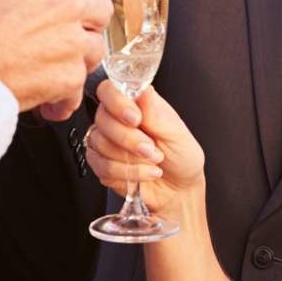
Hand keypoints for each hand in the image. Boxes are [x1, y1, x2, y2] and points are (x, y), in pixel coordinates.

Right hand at [0, 0, 112, 119]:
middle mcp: (66, 3)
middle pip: (103, 10)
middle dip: (88, 24)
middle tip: (64, 35)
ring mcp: (72, 41)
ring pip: (96, 49)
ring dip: (77, 60)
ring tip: (49, 68)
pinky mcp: (70, 76)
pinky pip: (79, 86)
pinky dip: (64, 97)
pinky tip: (44, 99)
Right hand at [84, 81, 204, 216]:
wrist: (180, 189)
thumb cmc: (182, 157)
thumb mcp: (177, 134)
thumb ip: (156, 114)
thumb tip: (143, 91)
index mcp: (135, 103)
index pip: (109, 90)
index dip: (117, 103)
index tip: (135, 119)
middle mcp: (117, 119)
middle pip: (102, 118)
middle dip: (128, 138)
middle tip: (151, 148)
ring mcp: (107, 142)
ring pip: (99, 143)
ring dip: (130, 158)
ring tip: (153, 161)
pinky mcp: (102, 164)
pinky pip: (101, 166)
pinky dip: (127, 172)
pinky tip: (144, 173)